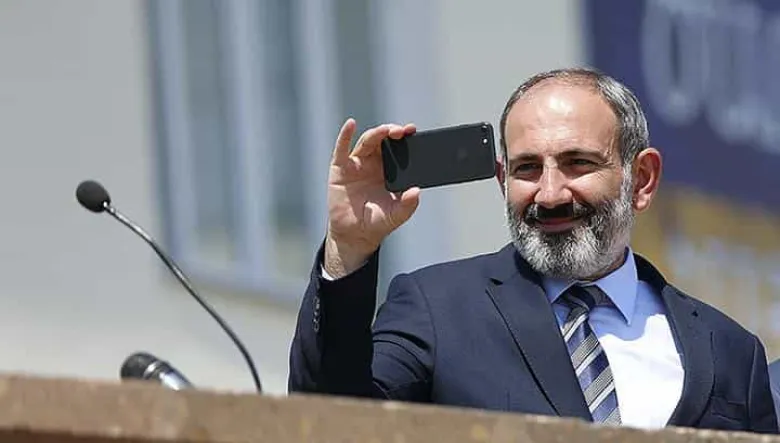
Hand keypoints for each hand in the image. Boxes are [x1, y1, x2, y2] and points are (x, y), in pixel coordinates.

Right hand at [324, 119, 419, 277]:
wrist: (355, 235)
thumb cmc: (377, 222)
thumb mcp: (397, 215)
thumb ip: (408, 205)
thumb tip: (416, 191)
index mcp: (389, 170)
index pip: (398, 148)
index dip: (405, 138)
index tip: (413, 131)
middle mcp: (373, 163)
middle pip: (383, 140)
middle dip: (393, 132)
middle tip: (402, 131)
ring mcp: (356, 164)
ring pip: (367, 142)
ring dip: (376, 133)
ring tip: (386, 131)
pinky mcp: (340, 168)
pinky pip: (341, 149)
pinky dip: (345, 135)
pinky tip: (351, 125)